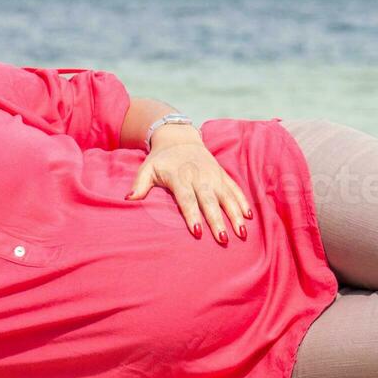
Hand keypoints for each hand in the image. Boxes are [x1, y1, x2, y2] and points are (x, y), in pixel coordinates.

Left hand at [126, 132, 252, 243]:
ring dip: (235, 214)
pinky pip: (234, 188)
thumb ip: (139, 184)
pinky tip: (248, 217)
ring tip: (241, 233)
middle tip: (223, 240)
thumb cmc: (161, 159)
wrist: (179, 137)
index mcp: (180, 176)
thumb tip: (129, 199)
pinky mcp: (222, 174)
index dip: (192, 215)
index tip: (197, 232)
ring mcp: (213, 174)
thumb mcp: (147, 168)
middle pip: (209, 200)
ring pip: (226, 196)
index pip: (186, 198)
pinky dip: (242, 201)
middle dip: (217, 220)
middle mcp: (199, 175)